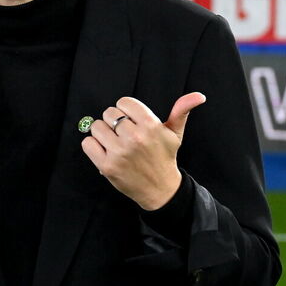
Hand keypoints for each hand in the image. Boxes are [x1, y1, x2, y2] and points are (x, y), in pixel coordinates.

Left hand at [80, 93, 205, 210]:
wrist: (160, 190)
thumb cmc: (165, 158)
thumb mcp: (175, 134)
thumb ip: (182, 111)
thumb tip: (198, 96)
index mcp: (151, 126)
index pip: (124, 102)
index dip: (125, 110)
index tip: (130, 120)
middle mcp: (134, 138)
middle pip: (109, 113)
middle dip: (114, 122)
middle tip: (123, 134)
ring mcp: (119, 152)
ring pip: (96, 127)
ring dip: (102, 134)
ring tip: (114, 143)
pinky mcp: (107, 166)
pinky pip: (87, 144)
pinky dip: (93, 146)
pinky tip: (105, 151)